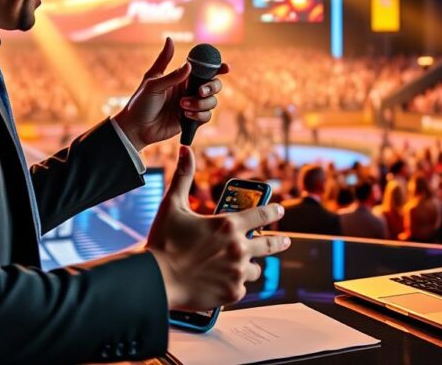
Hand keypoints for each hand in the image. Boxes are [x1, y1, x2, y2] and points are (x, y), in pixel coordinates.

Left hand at [114, 37, 228, 149]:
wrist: (135, 127)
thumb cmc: (140, 102)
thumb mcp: (152, 83)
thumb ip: (172, 73)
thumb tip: (188, 62)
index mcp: (181, 76)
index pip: (203, 68)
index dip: (217, 67)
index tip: (226, 68)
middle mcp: (188, 89)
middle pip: (213, 84)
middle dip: (212, 87)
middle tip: (199, 91)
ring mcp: (191, 104)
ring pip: (211, 101)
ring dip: (200, 103)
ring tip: (182, 106)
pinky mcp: (191, 119)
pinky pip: (206, 116)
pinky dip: (199, 115)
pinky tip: (185, 115)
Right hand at [147, 146, 290, 310]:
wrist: (156, 279)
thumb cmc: (163, 241)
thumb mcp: (172, 205)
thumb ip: (183, 177)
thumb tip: (185, 149)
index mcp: (228, 224)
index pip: (262, 214)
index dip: (274, 211)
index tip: (280, 210)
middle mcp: (238, 247)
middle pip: (270, 244)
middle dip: (279, 242)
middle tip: (285, 241)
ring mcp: (237, 272)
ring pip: (255, 269)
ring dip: (250, 266)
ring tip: (242, 266)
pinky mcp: (232, 292)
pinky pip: (241, 287)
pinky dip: (234, 284)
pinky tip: (225, 282)